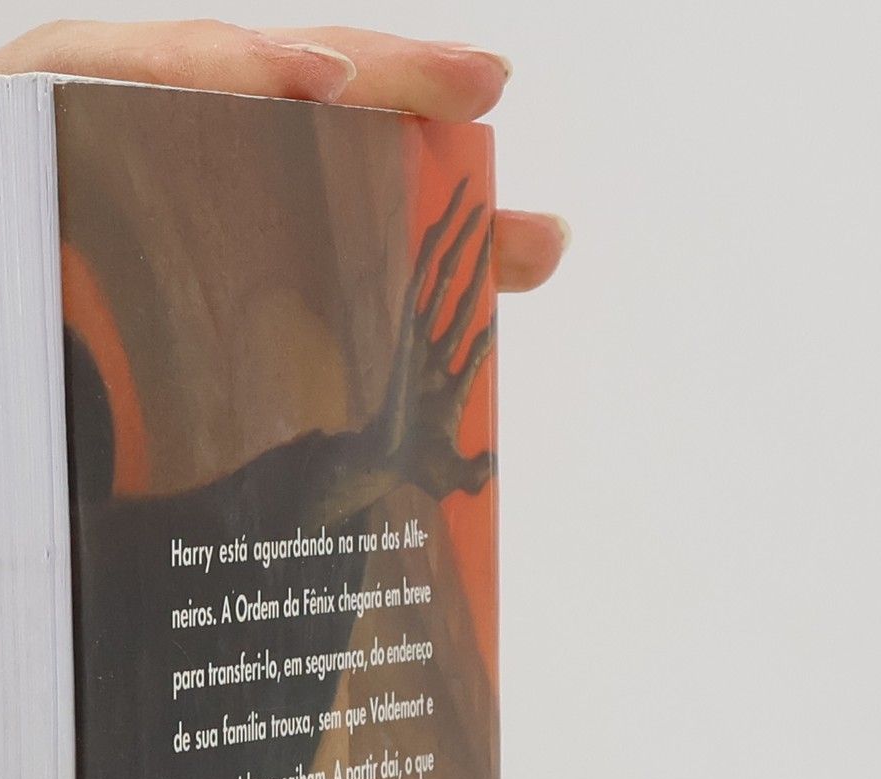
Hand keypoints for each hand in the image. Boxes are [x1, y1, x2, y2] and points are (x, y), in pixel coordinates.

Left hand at [0, 21, 567, 758]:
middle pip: (185, 187)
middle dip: (353, 187)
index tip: (433, 105)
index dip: (289, 89)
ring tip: (466, 325)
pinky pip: (130, 423)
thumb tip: (127, 516)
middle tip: (509, 218)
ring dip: (314, 313)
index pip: (121, 98)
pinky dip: (227, 429)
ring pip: (175, 306)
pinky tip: (314, 458)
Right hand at [369, 180, 498, 502]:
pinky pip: (419, 292)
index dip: (492, 291)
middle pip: (457, 287)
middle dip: (474, 246)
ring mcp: (419, 341)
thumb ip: (477, 471)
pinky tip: (440, 232)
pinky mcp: (406, 340)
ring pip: (442, 279)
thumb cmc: (416, 471)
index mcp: (448, 374)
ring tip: (475, 203)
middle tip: (486, 206)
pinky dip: (430, 261)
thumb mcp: (457, 474)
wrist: (380, 470)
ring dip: (458, 241)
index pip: (476, 325)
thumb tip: (496, 469)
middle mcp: (433, 350)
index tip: (500, 261)